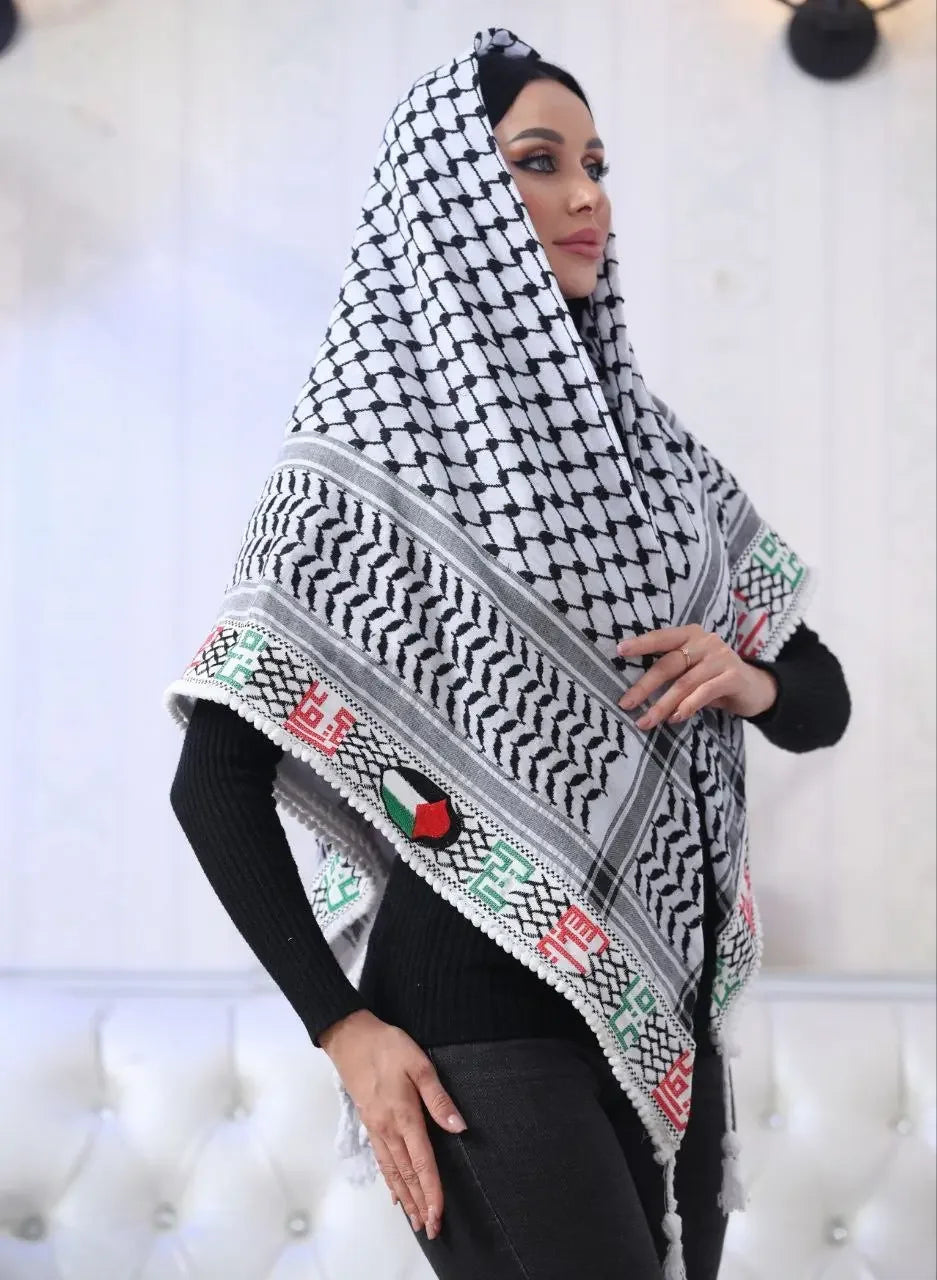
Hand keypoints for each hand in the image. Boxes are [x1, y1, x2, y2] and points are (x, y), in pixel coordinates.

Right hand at [319, 1008, 467, 1239]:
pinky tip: (395, 1193)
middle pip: (407, 1174)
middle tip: (430, 1229)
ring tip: (415, 1220)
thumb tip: (459, 1127)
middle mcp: (388, 1129)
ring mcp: (376, 1128)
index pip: (422, 1162)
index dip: (432, 1190)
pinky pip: (382, 1160)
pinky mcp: (370, 1123)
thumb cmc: (387, 1047)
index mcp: (404, 1116)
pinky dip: (390, 1181)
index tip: (439, 1214)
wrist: (351, 1038)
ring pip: (393, 1172)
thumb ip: (439, 1099)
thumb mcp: (419, 1064)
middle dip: (420, 1203)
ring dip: (406, 1198)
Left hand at [616, 624, 777, 727]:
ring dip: (663, 705)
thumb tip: (636, 692)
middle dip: (645, 686)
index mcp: (691, 634)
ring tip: (646, 721)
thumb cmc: (713, 678)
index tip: (619, 651)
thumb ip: (671, 672)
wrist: (755, 688)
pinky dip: (688, 706)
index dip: (642, 643)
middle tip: (626, 703)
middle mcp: (706, 641)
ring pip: (684, 683)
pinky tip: (675, 718)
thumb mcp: (692, 669)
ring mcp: (721, 657)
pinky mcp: (733, 677)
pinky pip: (705, 692)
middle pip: (669, 664)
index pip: (662, 637)